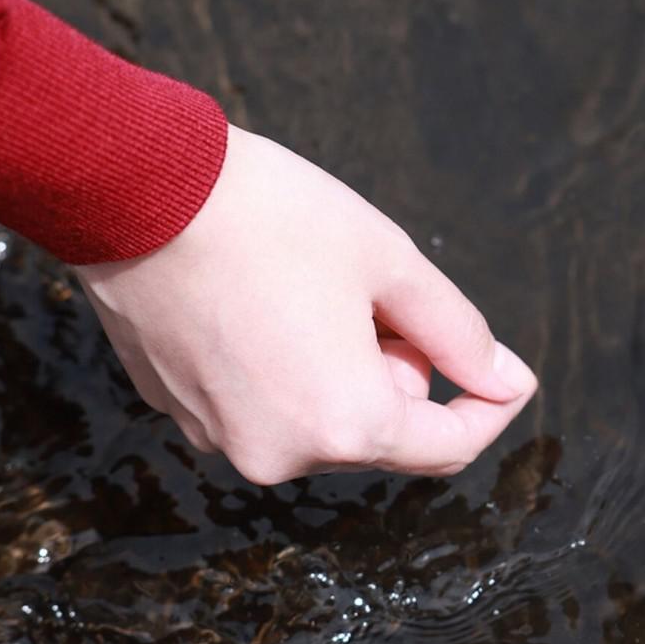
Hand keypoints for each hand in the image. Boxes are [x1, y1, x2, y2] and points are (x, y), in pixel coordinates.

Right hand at [74, 126, 537, 483]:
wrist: (138, 189)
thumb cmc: (271, 216)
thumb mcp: (391, 263)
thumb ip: (459, 333)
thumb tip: (505, 381)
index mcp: (345, 424)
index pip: (449, 447)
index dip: (490, 406)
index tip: (507, 369)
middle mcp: (281, 454)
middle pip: (381, 434)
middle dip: (402, 372)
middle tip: (384, 295)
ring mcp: (222, 439)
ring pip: (320, 420)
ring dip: (342, 370)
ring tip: (316, 288)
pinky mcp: (181, 412)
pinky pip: (262, 405)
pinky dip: (284, 368)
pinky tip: (265, 299)